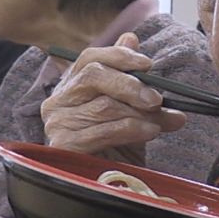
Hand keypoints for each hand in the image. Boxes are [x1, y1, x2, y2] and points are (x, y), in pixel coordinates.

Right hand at [42, 33, 185, 157]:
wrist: (110, 181)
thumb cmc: (117, 142)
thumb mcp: (129, 106)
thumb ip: (129, 75)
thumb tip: (131, 36)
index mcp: (72, 85)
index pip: (90, 57)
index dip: (119, 55)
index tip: (148, 63)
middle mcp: (58, 101)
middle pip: (93, 76)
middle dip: (130, 85)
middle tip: (157, 98)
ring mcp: (57, 124)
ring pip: (104, 106)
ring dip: (139, 114)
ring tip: (161, 121)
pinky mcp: (63, 147)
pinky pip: (103, 131)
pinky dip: (132, 130)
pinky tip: (149, 132)